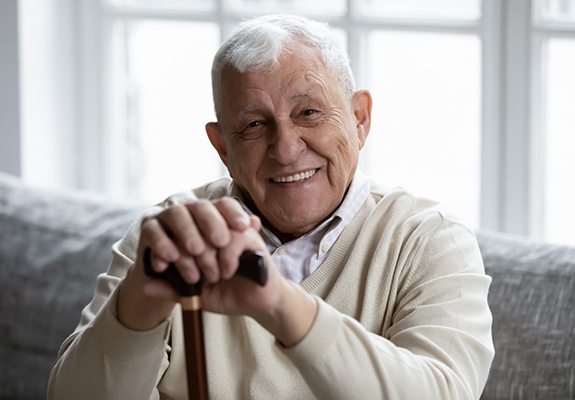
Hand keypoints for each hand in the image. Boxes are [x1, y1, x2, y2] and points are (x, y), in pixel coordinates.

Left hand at [117, 197, 316, 346]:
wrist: (258, 302)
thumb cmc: (228, 293)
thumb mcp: (195, 295)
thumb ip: (173, 289)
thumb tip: (146, 286)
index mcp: (196, 237)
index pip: (172, 228)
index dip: (164, 245)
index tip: (163, 266)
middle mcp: (212, 228)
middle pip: (189, 223)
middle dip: (187, 253)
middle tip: (194, 276)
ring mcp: (232, 229)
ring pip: (210, 229)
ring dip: (208, 256)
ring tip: (213, 276)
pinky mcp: (251, 235)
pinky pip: (233, 237)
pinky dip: (226, 257)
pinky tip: (227, 272)